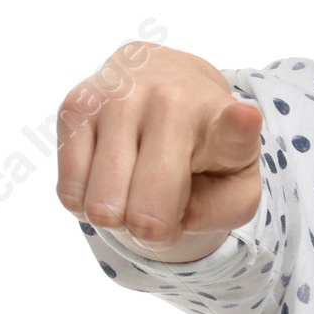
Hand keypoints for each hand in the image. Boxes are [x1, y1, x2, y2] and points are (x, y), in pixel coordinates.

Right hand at [55, 42, 263, 259]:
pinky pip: (69, 193)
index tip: (244, 117)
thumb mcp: (237, 184)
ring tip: (138, 182)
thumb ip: (225, 211)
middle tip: (165, 199)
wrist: (170, 85)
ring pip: (101, 207)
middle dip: (153, 228)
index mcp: (223, 122)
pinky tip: (110, 173)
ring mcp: (119, 97)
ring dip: (117, 214)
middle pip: (146, 214)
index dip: (238, 125)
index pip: (233, 127)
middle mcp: (172, 100)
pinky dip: (87, 201)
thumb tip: (182, 214)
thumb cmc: (207, 149)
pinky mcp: (76, 104)